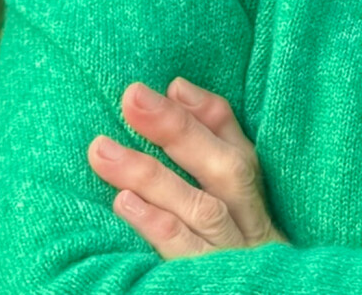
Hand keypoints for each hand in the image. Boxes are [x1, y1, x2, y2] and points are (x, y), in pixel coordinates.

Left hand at [87, 77, 288, 258]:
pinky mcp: (210, 287)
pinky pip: (185, 258)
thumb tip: (179, 91)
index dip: (210, 116)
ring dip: (153, 174)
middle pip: (228, 170)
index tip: (170, 86)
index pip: (241, 152)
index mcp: (259, 214)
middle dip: (179, 130)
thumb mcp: (231, 224)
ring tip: (102, 149)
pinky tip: (124, 204)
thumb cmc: (232, 273)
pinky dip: (157, 226)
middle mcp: (254, 233)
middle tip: (132, 97)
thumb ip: (210, 159)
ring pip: (202, 210)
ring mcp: (234, 263)